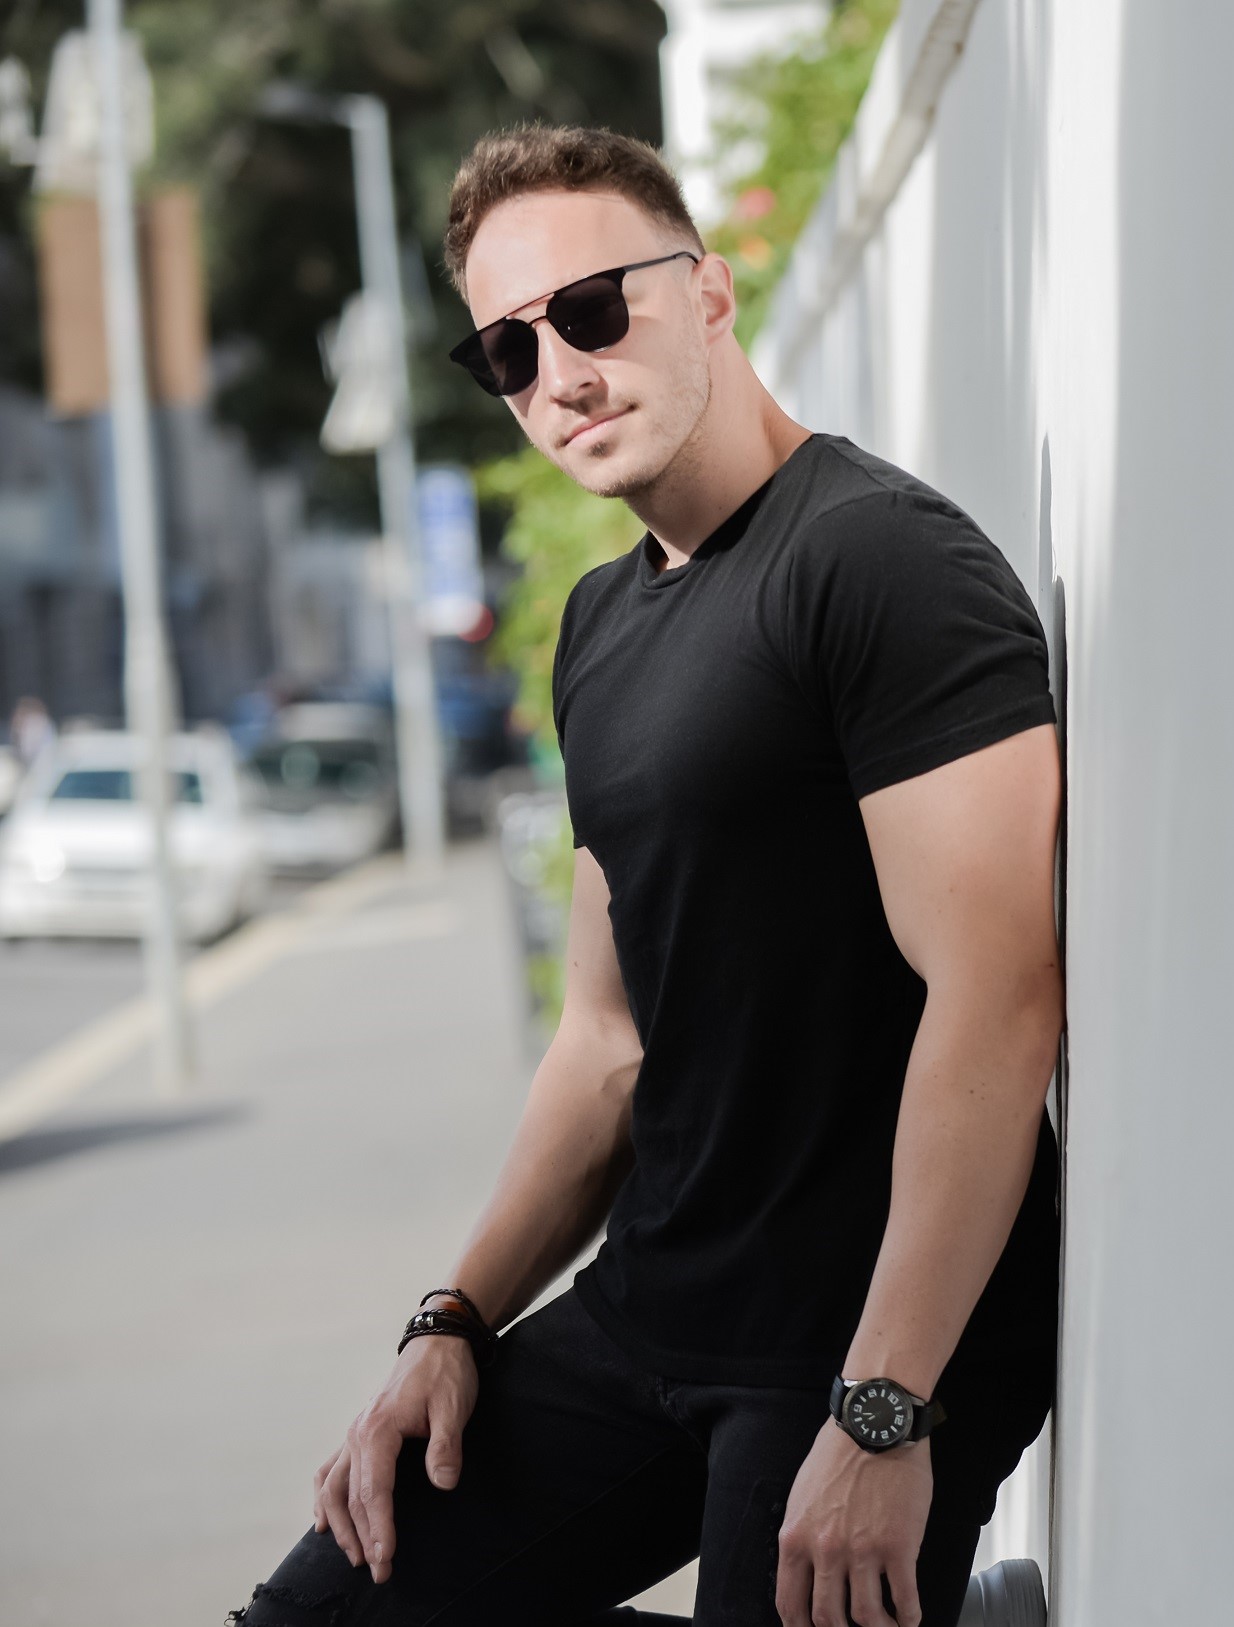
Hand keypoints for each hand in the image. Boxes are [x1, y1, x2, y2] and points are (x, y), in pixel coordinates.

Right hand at [312, 1333, 479, 1585]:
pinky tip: (324, 1521)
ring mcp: (354, 1432)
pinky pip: (330, 1469)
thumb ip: (446, 1445)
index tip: (386, 1557)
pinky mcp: (359, 1433)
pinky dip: (324, 1498)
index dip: (379, 1527)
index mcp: (378, 1428)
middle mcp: (358, 1433)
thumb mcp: (454, 1406)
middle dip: (363, 1537)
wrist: (437, 1341)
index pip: (374, 1489)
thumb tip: (443, 1483)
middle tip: (379, 1572)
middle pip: (352, 1496)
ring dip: (341, 1525)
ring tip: (354, 1556)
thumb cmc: (446, 1373)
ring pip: (333, 1487)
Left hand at [775, 1420, 932, 1626]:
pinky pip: (905, 1600)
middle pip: (828, 1618)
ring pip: (867, 1617)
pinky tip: (910, 1616)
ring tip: (886, 1625)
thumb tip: (807, 1568)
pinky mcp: (898, 1547)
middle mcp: (825, 1550)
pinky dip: (909, 1616)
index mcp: (796, 1537)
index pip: (790, 1603)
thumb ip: (803, 1533)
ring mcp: (863, 1552)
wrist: (875, 1424)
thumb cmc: (839, 1451)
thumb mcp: (803, 1494)